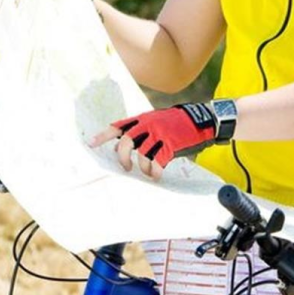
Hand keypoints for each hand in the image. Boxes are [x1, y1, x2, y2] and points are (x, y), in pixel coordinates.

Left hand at [90, 103, 217, 179]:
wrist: (202, 119)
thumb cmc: (179, 122)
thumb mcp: (158, 119)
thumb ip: (142, 129)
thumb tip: (125, 144)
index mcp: (143, 119)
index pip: (118, 126)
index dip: (104, 135)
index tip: (91, 144)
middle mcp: (148, 125)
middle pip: (126, 143)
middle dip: (122, 158)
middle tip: (126, 167)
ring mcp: (160, 135)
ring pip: (142, 155)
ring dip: (142, 168)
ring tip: (147, 172)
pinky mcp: (171, 145)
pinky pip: (157, 162)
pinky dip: (154, 171)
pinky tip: (156, 175)